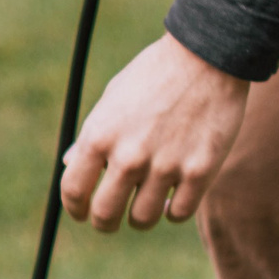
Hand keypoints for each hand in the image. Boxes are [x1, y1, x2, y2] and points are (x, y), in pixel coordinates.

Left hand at [60, 33, 249, 230]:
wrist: (208, 56)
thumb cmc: (154, 75)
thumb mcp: (112, 99)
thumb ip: (92, 137)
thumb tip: (70, 165)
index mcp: (98, 137)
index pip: (74, 192)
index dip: (75, 208)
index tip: (82, 213)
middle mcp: (129, 156)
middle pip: (105, 215)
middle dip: (104, 223)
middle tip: (111, 219)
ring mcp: (166, 166)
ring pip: (143, 219)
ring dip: (140, 218)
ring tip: (144, 206)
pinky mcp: (201, 171)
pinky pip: (179, 213)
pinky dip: (173, 211)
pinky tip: (171, 200)